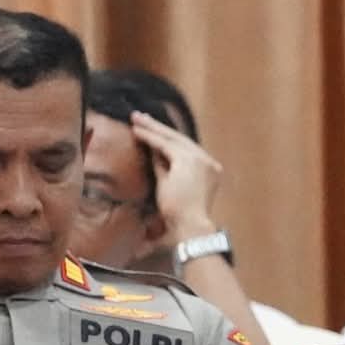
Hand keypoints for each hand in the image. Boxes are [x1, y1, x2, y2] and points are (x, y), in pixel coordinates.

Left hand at [129, 111, 222, 246]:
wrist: (189, 227)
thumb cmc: (180, 217)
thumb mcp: (170, 187)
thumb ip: (164, 168)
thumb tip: (153, 153)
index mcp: (208, 171)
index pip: (185, 149)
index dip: (166, 138)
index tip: (151, 131)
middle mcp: (208, 162)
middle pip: (179, 139)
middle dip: (158, 127)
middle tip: (140, 117)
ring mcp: (201, 160)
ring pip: (172, 138)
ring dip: (152, 127)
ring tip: (135, 119)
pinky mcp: (188, 161)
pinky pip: (165, 144)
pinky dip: (150, 137)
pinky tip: (137, 131)